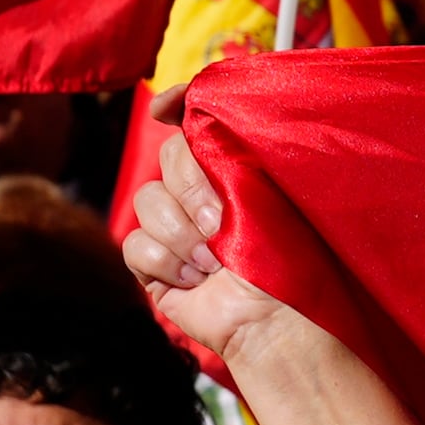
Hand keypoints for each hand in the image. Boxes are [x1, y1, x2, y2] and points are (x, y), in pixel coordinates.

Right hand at [122, 86, 299, 367]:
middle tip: (221, 224)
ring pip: (146, 202)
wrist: (275, 319)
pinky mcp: (153, 265)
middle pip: (167, 158)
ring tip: (215, 263)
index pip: (193, 122)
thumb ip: (238, 148)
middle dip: (192, 192)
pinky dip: (165, 263)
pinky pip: (135, 245)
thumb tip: (195, 106)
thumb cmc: (289, 259)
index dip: (175, 105)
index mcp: (232, 169)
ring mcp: (174, 229)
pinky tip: (194, 280)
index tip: (167, 108)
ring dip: (182, 235)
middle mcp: (200, 193)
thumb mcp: (273, 191)